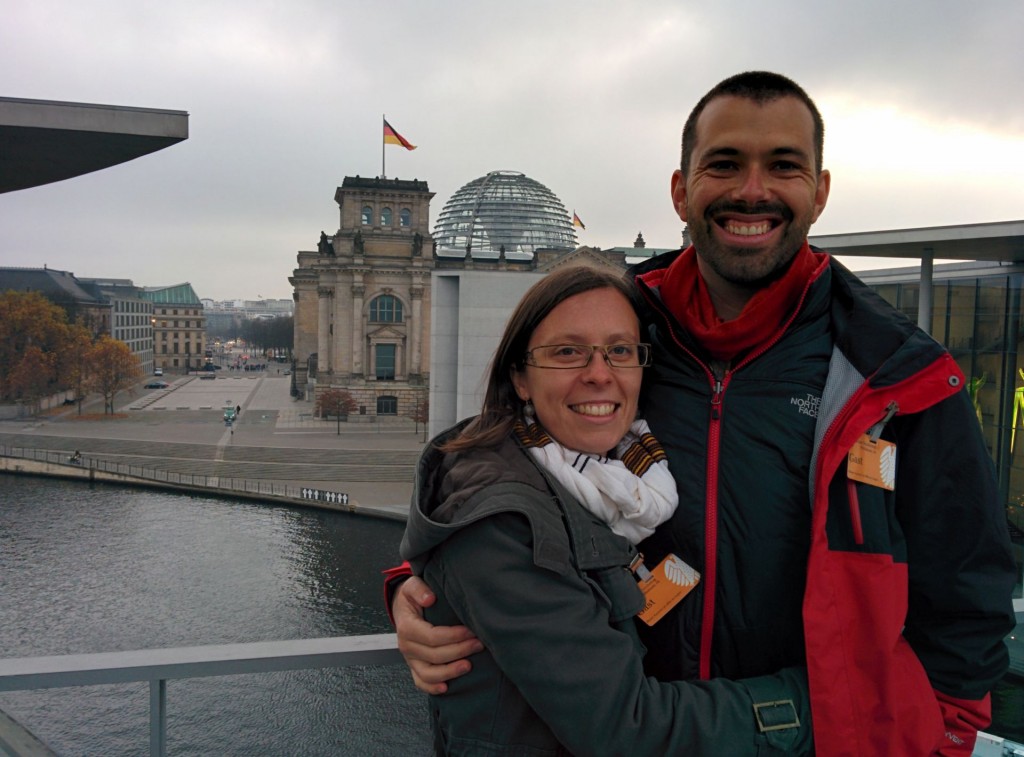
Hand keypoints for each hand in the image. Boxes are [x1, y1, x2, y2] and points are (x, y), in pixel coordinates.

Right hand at [395, 576, 482, 693]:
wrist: (403, 608)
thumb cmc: (411, 597)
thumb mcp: (412, 586)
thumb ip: (419, 589)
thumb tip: (430, 599)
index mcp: (407, 627)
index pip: (432, 636)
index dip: (454, 636)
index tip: (471, 631)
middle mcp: (406, 646)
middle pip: (435, 656)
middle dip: (460, 651)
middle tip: (479, 644)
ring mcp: (410, 659)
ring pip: (428, 674)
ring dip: (450, 672)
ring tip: (469, 666)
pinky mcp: (414, 666)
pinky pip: (420, 682)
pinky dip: (432, 688)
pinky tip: (447, 688)